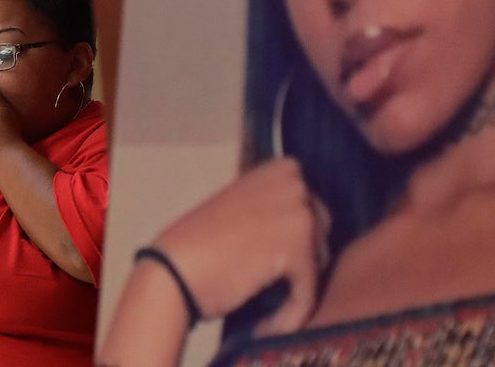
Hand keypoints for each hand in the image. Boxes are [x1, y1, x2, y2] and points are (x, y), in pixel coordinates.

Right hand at [153, 158, 330, 335]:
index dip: (295, 237)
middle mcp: (294, 183)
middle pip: (320, 232)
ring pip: (318, 262)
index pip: (310, 207)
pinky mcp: (299, 249)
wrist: (174, 271)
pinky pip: (309, 291)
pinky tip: (271, 325)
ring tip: (269, 304)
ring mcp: (299, 214)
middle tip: (272, 282)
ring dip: (296, 287)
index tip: (275, 257)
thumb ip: (273, 207)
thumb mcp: (241, 205)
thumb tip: (304, 232)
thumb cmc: (199, 244)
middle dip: (301, 258)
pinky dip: (293, 314)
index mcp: (279, 169)